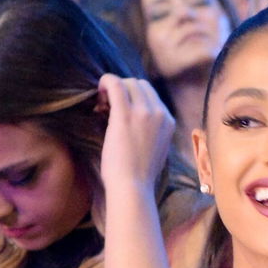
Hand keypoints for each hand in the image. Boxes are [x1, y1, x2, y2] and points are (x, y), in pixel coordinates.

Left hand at [96, 74, 173, 192]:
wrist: (133, 186)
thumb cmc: (140, 174)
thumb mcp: (157, 149)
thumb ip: (153, 131)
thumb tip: (137, 121)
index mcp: (169, 122)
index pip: (152, 96)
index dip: (134, 97)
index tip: (120, 108)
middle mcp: (160, 113)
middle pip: (141, 85)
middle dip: (125, 89)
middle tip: (109, 104)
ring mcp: (144, 112)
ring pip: (129, 82)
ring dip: (114, 87)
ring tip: (103, 103)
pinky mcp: (125, 114)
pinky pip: (115, 84)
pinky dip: (106, 81)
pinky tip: (98, 90)